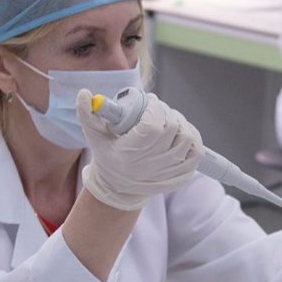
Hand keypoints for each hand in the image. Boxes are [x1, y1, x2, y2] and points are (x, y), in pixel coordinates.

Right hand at [76, 89, 201, 210]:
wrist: (121, 188)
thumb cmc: (108, 156)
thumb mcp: (94, 137)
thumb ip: (87, 114)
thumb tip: (84, 94)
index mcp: (133, 153)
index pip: (154, 125)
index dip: (155, 109)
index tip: (149, 103)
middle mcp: (153, 164)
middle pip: (173, 127)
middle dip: (166, 112)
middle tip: (156, 110)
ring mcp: (171, 171)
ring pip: (187, 137)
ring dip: (180, 124)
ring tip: (167, 121)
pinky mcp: (183, 175)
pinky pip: (197, 151)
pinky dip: (192, 138)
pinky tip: (180, 133)